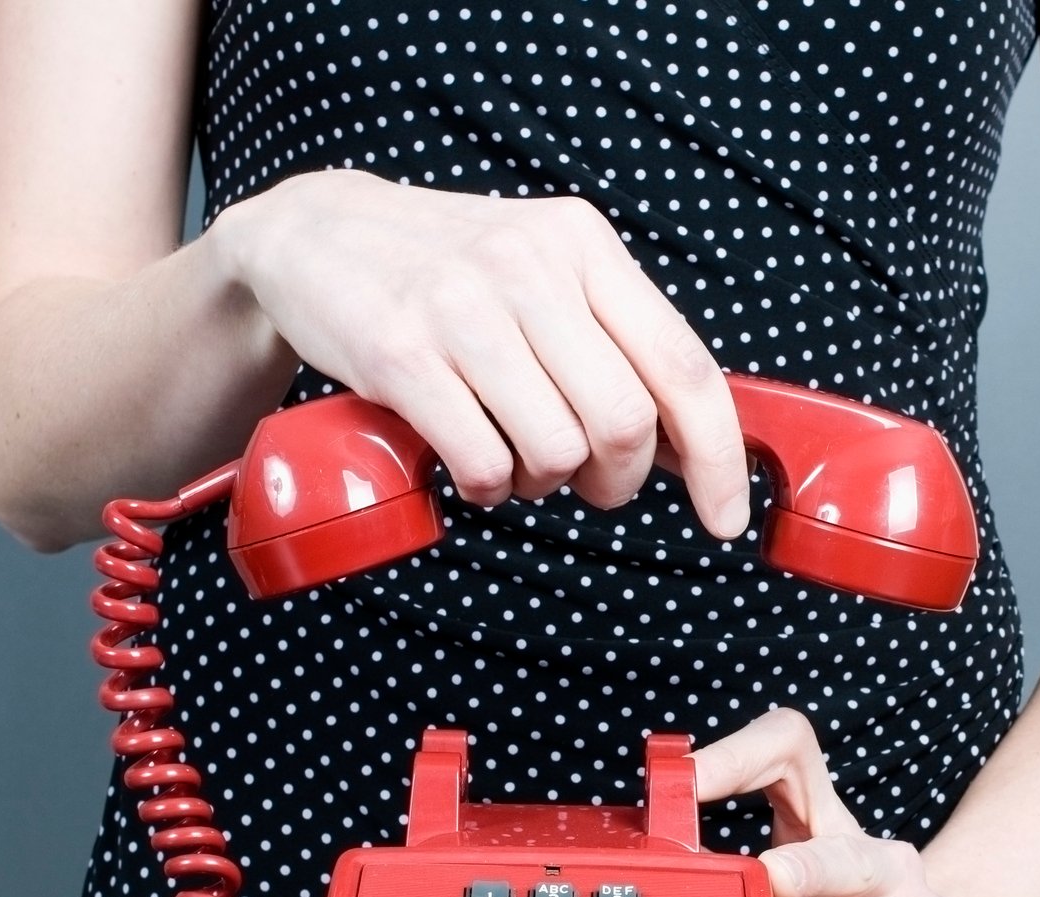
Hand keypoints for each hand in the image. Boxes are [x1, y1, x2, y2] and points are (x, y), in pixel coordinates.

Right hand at [211, 169, 749, 536]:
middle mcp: (531, 267)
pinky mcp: (400, 353)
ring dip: (544, 484)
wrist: (314, 234)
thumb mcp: (544, 272)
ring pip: (556, 450)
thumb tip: (694, 446)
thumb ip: (616, 341)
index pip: (684, 367)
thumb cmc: (449, 274)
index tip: (725, 517)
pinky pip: (483, 462)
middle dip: (617, 480)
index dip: (719, 457)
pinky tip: (471, 465)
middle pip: (624, 422)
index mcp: (585, 247)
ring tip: (513, 458)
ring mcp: (462, 308)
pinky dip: (488, 489)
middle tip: (587, 482)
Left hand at [692, 709, 1001, 896]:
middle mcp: (887, 866)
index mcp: (837, 828)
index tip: (687, 779)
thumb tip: (649, 867)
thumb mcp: (796, 892)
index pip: (793, 755)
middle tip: (768, 880)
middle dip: (809, 867)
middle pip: (850, 852)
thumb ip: (737, 876)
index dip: (740, 757)